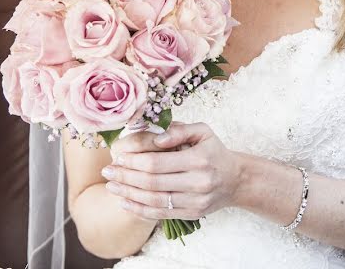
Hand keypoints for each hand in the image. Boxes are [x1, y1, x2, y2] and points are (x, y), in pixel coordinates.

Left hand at [101, 122, 242, 220]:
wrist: (236, 179)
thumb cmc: (214, 152)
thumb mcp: (203, 132)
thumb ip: (179, 130)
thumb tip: (157, 139)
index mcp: (199, 159)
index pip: (157, 163)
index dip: (133, 161)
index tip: (118, 157)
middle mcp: (198, 182)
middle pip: (152, 183)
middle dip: (125, 177)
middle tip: (107, 172)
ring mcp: (195, 201)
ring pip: (154, 201)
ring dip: (128, 194)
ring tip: (112, 187)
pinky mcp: (192, 214)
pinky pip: (161, 214)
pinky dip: (140, 210)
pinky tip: (126, 202)